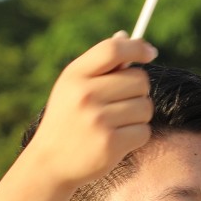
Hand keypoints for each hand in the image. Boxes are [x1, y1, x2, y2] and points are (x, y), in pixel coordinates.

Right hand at [25, 34, 156, 188]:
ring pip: (146, 107)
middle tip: (122, 103)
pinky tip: (117, 140)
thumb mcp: (72, 87)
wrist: (50, 163)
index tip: (150, 53)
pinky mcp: (110, 144)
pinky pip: (144, 131)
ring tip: (116, 123)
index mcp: (75, 75)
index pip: (113, 50)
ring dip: (138, 116)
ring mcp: (98, 120)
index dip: (137, 47)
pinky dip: (136, 136)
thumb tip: (125, 37)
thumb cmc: (67, 119)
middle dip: (138, 91)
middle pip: (140, 79)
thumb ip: (98, 64)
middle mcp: (85, 95)